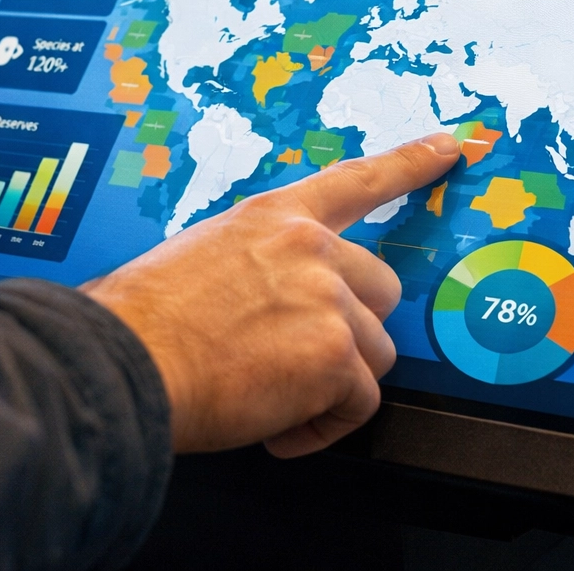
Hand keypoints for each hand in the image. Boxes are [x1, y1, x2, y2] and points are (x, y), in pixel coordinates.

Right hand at [81, 132, 460, 457]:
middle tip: (294, 360)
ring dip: (332, 385)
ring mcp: (328, 300)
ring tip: (272, 398)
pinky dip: (320, 428)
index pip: (356, 180)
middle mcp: (311, 248)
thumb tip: (267, 307)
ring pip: (375, 354)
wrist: (124, 361)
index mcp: (274, 217)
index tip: (449, 145)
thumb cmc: (140, 323)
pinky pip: (357, 406)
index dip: (410, 162)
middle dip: (349, 332)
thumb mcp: (199, 259)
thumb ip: (256, 268)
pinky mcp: (335, 356)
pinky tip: (277, 428)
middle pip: (383, 291)